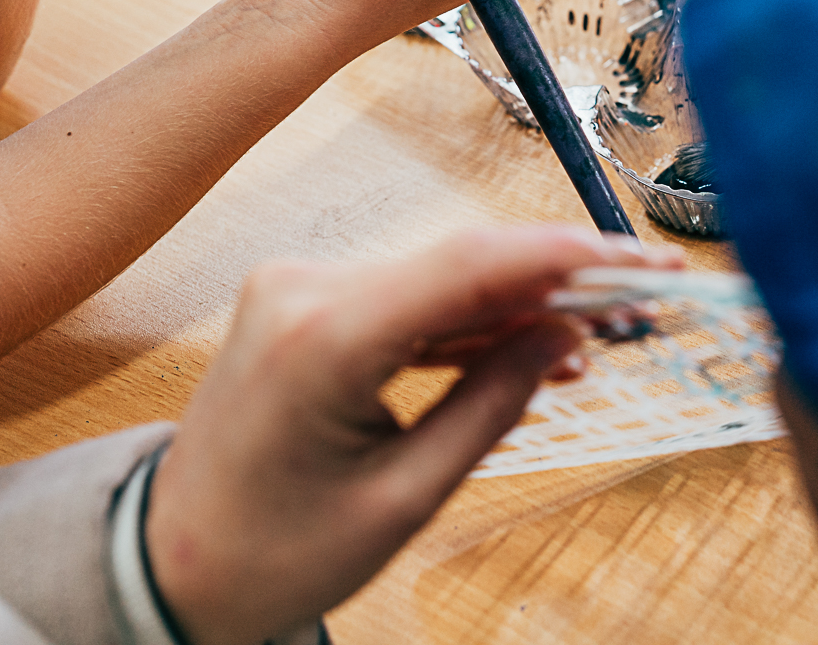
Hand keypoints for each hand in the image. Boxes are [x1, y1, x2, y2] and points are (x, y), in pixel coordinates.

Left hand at [144, 227, 684, 644]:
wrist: (170, 563)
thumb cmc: (273, 552)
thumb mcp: (403, 498)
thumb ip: (491, 404)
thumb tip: (568, 333)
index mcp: (320, 335)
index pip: (469, 267)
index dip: (568, 255)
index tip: (644, 257)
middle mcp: (303, 289)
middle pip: (461, 264)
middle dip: (559, 278)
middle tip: (647, 292)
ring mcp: (298, 290)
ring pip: (441, 280)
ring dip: (520, 303)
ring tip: (603, 334)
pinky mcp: (304, 305)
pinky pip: (407, 301)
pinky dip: (470, 323)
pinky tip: (534, 347)